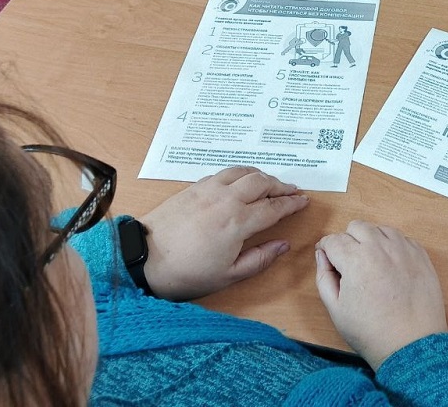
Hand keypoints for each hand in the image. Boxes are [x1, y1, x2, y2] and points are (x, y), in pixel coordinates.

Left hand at [139, 166, 308, 300]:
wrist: (144, 259)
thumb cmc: (185, 272)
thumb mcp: (228, 275)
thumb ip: (260, 259)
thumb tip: (283, 245)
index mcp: (239, 222)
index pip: (274, 207)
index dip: (292, 203)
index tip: (303, 201)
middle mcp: (227, 199)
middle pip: (262, 182)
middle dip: (280, 185)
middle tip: (291, 191)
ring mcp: (209, 190)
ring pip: (243, 171)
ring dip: (260, 175)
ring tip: (269, 182)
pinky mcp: (194, 188)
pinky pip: (224, 173)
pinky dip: (239, 174)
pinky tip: (240, 182)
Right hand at [314, 220, 447, 370]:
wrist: (411, 345)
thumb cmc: (371, 331)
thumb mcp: (336, 309)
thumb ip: (324, 277)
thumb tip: (322, 255)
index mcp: (355, 259)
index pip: (333, 240)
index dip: (326, 249)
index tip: (327, 257)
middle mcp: (380, 247)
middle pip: (356, 226)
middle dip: (348, 240)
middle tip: (349, 262)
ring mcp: (403, 249)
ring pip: (380, 229)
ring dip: (371, 240)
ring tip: (371, 263)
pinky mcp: (421, 255)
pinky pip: (402, 238)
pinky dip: (393, 246)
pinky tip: (390, 266)